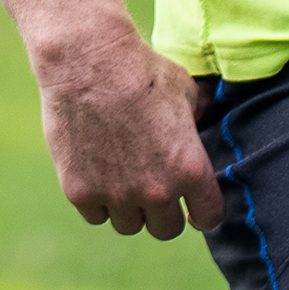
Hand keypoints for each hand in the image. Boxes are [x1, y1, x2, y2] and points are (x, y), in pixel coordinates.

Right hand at [33, 21, 221, 239]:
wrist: (86, 59)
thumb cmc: (140, 68)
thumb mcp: (185, 91)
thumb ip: (198, 118)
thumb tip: (205, 120)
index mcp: (190, 169)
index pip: (209, 218)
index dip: (201, 213)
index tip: (191, 207)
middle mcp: (157, 191)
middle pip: (165, 230)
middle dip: (160, 212)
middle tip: (149, 188)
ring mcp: (116, 194)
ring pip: (128, 224)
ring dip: (126, 207)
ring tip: (118, 178)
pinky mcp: (79, 191)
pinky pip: (94, 214)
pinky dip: (95, 200)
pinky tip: (93, 174)